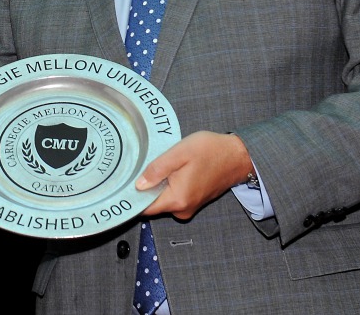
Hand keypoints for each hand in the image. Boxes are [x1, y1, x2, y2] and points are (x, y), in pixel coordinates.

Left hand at [135, 131, 253, 219]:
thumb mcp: (179, 153)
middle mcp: (182, 209)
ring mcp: (189, 207)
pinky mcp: (194, 201)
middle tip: (139, 169)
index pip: (144, 208)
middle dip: (144, 189)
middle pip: (152, 205)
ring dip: (158, 186)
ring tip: (159, 166)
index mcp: (177, 199)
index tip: (122, 186)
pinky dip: (168, 186)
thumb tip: (139, 185)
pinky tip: (171, 171)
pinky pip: (173, 197)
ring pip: (163, 200)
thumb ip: (157, 169)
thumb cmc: (210, 151)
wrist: (237, 156)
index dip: (131, 198)